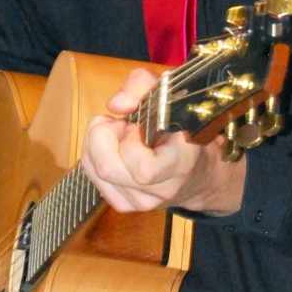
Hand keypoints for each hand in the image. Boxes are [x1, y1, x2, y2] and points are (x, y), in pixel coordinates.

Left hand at [80, 68, 246, 215]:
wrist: (198, 172)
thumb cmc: (183, 128)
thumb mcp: (169, 93)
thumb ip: (141, 85)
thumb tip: (116, 105)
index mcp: (182, 163)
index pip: (144, 169)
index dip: (131, 140)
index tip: (138, 124)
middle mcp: (164, 188)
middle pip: (108, 168)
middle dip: (103, 137)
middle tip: (119, 125)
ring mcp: (144, 202)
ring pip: (96, 171)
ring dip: (97, 145)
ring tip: (119, 136)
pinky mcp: (126, 205)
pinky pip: (93, 178)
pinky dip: (94, 158)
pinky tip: (114, 150)